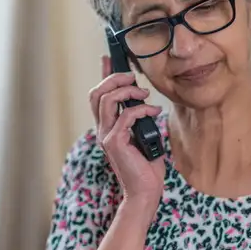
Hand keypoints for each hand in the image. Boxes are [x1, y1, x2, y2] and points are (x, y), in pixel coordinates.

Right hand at [88, 55, 164, 205]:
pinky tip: (153, 112)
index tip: (108, 58)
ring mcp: (106, 137)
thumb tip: (143, 100)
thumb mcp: (143, 135)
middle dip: (115, 79)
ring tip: (144, 95)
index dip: (103, 75)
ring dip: (127, 91)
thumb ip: (138, 119)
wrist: (145, 191)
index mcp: (107, 128)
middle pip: (97, 93)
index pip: (98, 96)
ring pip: (107, 100)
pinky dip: (141, 109)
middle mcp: (102, 130)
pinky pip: (125, 116)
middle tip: (133, 79)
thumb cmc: (146, 167)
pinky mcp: (115, 143)